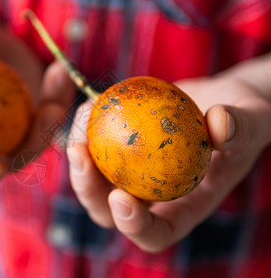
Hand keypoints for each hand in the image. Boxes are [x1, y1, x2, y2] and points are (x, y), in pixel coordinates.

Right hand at [0, 4, 74, 189]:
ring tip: (59, 76)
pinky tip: (61, 69)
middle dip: (36, 143)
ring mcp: (16, 130)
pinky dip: (60, 92)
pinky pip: (52, 109)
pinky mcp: (37, 114)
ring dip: (55, 114)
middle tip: (49, 112)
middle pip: (14, 159)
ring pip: (41, 136)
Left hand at [67, 56, 270, 252]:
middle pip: (109, 211)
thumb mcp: (255, 121)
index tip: (122, 199)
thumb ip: (243, 127)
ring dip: (78, 155)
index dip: (134, 226)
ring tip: (80, 120)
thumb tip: (221, 124)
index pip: (156, 232)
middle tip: (79, 154)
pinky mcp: (123, 148)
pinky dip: (86, 129)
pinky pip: (95, 146)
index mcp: (184, 206)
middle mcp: (153, 195)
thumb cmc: (244, 116)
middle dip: (87, 190)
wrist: (222, 99)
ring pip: (94, 178)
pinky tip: (86, 106)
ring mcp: (134, 173)